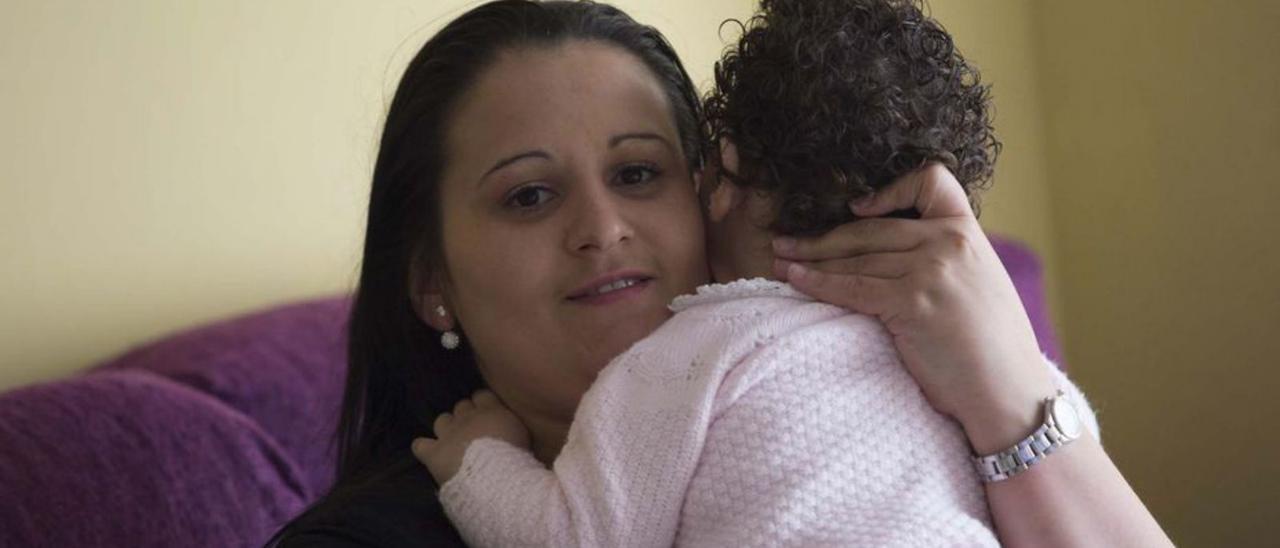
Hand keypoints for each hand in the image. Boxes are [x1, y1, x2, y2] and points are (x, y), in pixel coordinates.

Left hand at [411, 389, 530, 484]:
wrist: (496, 480)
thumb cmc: (517, 460)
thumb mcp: (524, 437)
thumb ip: (511, 426)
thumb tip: (509, 428)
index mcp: (492, 410)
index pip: (482, 395)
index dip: (483, 405)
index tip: (488, 416)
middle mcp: (467, 417)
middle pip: (461, 407)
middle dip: (465, 417)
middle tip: (473, 434)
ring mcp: (448, 434)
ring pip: (442, 420)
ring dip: (446, 429)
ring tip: (453, 443)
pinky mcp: (434, 453)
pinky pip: (419, 445)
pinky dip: (424, 448)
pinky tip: (430, 454)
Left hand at [772, 164, 1055, 452]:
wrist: (1009, 391)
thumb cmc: (993, 348)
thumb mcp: (980, 284)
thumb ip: (948, 259)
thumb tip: (899, 255)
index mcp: (968, 232)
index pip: (932, 181)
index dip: (890, 189)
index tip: (857, 208)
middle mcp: (949, 243)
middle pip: (871, 228)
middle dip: (822, 236)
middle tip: (785, 240)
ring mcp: (930, 271)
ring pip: (855, 257)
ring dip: (810, 258)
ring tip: (779, 259)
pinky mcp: (911, 303)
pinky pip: (852, 287)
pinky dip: (817, 283)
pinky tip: (795, 280)